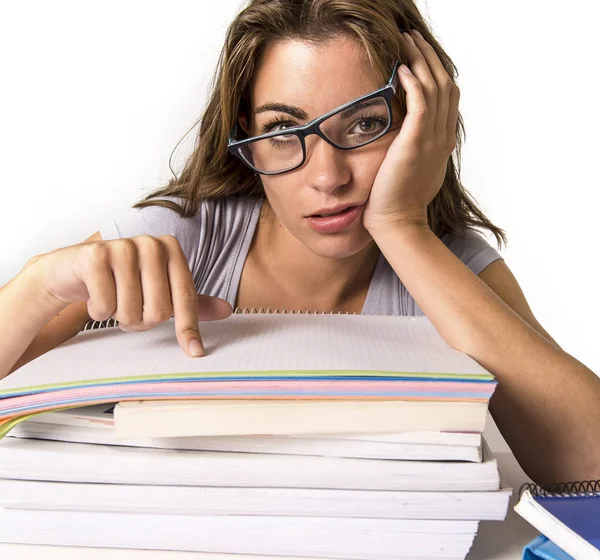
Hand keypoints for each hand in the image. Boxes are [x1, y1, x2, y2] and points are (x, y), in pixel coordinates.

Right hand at [32, 235, 231, 356]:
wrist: (73, 270)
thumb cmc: (122, 281)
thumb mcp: (158, 289)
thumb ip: (190, 300)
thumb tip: (226, 310)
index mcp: (172, 249)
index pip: (185, 297)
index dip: (188, 328)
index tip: (195, 353)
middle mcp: (151, 244)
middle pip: (159, 311)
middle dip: (141, 321)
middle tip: (129, 308)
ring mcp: (123, 246)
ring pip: (131, 311)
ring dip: (119, 316)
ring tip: (112, 299)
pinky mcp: (95, 255)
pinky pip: (105, 305)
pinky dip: (98, 310)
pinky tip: (93, 294)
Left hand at [363, 29, 459, 233]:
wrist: (397, 222)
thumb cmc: (397, 199)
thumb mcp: (413, 169)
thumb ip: (415, 147)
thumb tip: (404, 134)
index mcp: (442, 141)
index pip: (447, 96)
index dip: (436, 71)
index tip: (420, 55)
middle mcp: (442, 137)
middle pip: (445, 84)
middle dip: (430, 57)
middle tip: (413, 38)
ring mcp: (431, 139)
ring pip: (435, 88)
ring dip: (422, 61)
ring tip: (407, 43)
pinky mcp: (415, 143)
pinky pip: (421, 103)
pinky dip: (414, 83)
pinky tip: (402, 69)